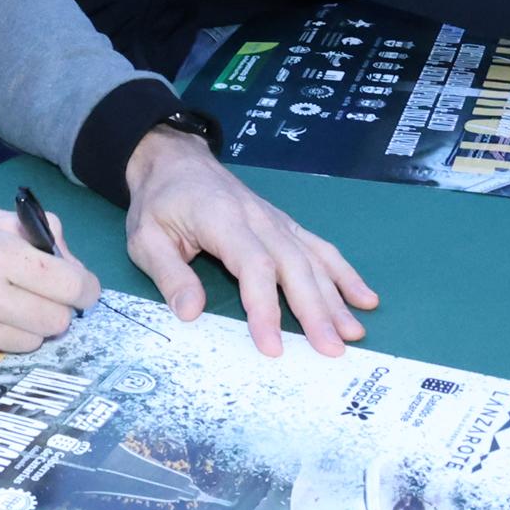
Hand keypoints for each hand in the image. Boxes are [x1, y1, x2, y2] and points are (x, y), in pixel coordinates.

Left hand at [123, 129, 375, 355]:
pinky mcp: (284, 224)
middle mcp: (259, 218)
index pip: (253, 266)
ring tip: (355, 331)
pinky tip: (364, 298)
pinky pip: (319, 247)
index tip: (272, 346)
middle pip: (294, 265)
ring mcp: (276, 220)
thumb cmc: (159, 202)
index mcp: (222, 219)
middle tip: (332, 349)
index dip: (265, 308)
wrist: (174, 159)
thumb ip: (170, 275)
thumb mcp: (145, 238)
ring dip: (336, 297)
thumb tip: (190, 314)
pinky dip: (344, 273)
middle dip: (316, 310)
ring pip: (313, 258)